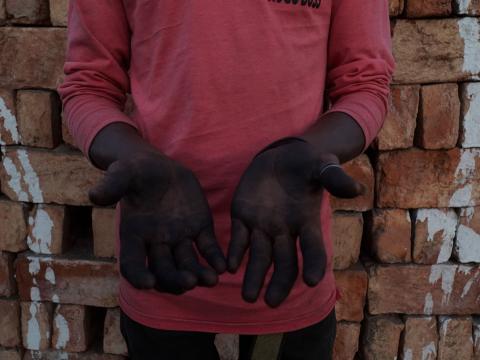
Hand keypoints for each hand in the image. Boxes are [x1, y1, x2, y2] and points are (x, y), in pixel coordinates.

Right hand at [89, 151, 225, 294]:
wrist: (159, 167)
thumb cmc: (136, 171)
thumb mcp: (123, 174)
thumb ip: (112, 185)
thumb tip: (93, 196)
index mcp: (134, 235)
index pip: (132, 264)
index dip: (138, 276)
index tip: (149, 284)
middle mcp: (156, 243)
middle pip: (164, 270)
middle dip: (175, 279)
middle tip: (189, 282)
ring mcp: (179, 238)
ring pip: (188, 264)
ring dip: (198, 274)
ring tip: (211, 280)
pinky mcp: (199, 229)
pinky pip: (207, 248)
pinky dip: (215, 258)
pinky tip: (224, 266)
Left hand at [227, 139, 362, 306]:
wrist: (281, 156)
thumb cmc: (306, 163)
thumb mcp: (322, 165)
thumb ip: (334, 177)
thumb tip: (357, 189)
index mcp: (306, 222)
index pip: (313, 248)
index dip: (314, 264)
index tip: (312, 282)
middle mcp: (285, 230)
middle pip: (284, 262)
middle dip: (279, 282)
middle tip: (271, 302)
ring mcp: (262, 226)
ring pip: (259, 257)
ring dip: (254, 276)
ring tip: (248, 297)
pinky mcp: (243, 217)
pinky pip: (238, 239)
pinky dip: (234, 253)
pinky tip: (229, 267)